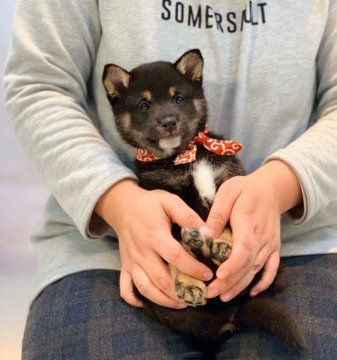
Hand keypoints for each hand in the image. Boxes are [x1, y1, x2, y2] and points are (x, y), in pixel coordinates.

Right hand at [95, 180, 212, 308]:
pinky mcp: (125, 266)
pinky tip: (149, 303)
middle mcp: (142, 252)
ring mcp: (132, 262)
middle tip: (199, 296)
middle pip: (161, 279)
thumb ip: (188, 216)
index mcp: (155, 235)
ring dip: (164, 300)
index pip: (175, 256)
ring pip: (145, 288)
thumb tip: (208, 233)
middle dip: (182, 292)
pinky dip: (135, 299)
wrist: (123, 206)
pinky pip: (126, 288)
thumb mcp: (170, 201)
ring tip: (182, 303)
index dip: (193, 268)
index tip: (208, 275)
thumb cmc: (150, 204)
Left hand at [206, 160, 301, 300]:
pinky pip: (272, 268)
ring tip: (223, 297)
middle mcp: (262, 237)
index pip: (243, 247)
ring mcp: (270, 244)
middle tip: (210, 293)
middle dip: (229, 281)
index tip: (219, 276)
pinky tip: (251, 293)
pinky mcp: (274, 247)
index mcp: (248, 222)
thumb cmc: (245, 189)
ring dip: (240, 285)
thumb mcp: (228, 192)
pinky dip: (264, 282)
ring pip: (256, 270)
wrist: (271, 188)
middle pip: (247, 264)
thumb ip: (218, 213)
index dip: (232, 264)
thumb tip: (206, 235)